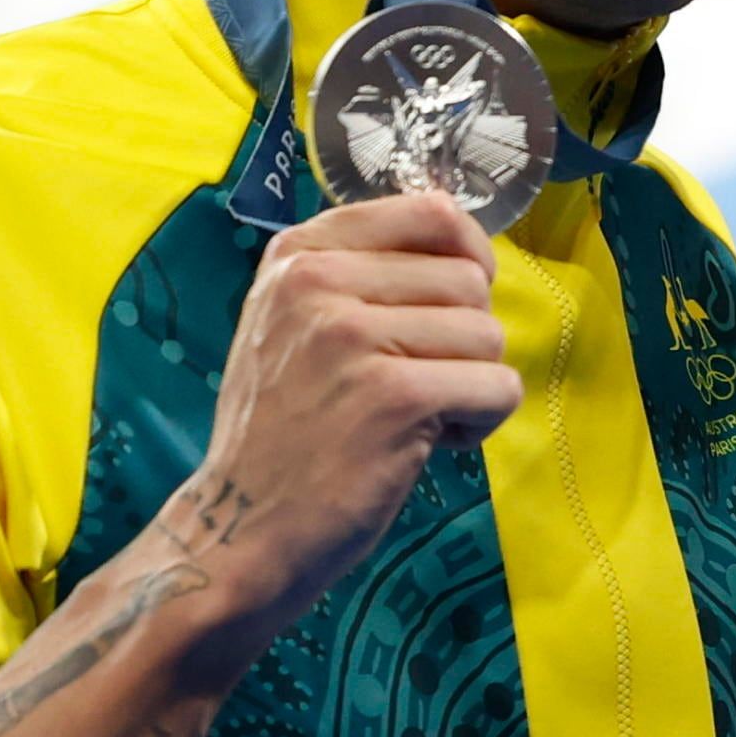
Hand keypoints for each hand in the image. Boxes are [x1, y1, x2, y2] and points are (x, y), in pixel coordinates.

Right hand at [179, 192, 524, 660]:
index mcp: (299, 254)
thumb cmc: (285, 430)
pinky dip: (482, 421)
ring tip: (420, 417)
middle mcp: (318, 280)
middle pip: (470, 279)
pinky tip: (432, 443)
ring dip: (475, 384)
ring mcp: (351, 335)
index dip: (469, 256)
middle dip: (468, 338)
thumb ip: (363, 278)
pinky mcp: (391, 394)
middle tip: (424, 383)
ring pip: (488, 334)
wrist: (240, 525)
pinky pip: (495, 386)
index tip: (458, 302)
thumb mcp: (295, 325)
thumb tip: (466, 248)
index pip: (429, 211)